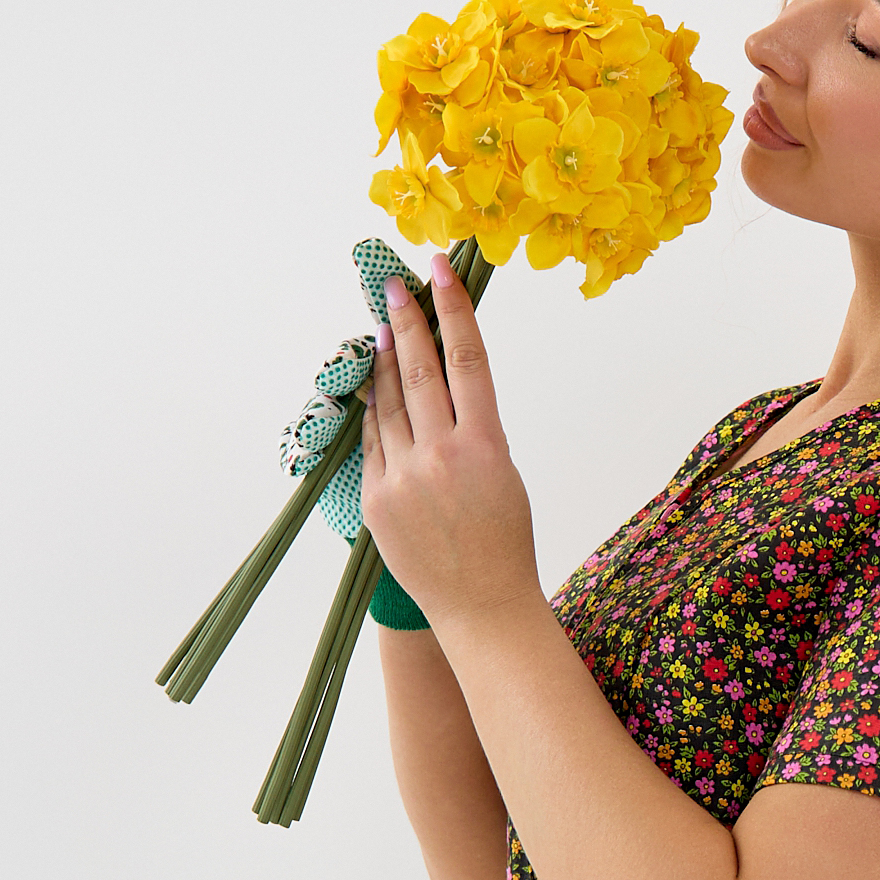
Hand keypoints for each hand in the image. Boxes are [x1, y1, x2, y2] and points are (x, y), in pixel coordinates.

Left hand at [360, 256, 542, 634]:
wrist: (482, 607)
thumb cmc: (504, 542)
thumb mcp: (506, 476)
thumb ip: (477, 432)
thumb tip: (448, 387)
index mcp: (486, 447)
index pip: (468, 359)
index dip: (453, 308)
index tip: (440, 272)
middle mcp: (442, 455)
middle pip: (419, 369)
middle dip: (407, 320)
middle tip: (392, 285)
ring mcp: (404, 477)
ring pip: (389, 403)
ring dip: (386, 361)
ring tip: (384, 329)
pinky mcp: (377, 499)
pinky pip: (374, 443)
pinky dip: (374, 413)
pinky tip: (375, 390)